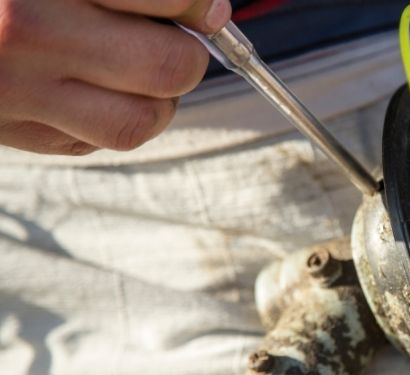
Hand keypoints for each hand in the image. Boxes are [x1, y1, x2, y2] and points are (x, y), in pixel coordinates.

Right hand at [0, 0, 231, 154]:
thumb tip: (206, 7)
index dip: (198, 4)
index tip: (205, 7)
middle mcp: (26, 38)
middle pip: (167, 66)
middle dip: (188, 52)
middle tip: (174, 35)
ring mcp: (19, 95)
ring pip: (142, 120)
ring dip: (161, 96)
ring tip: (141, 67)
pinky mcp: (17, 133)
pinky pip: (100, 141)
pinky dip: (120, 116)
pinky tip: (100, 87)